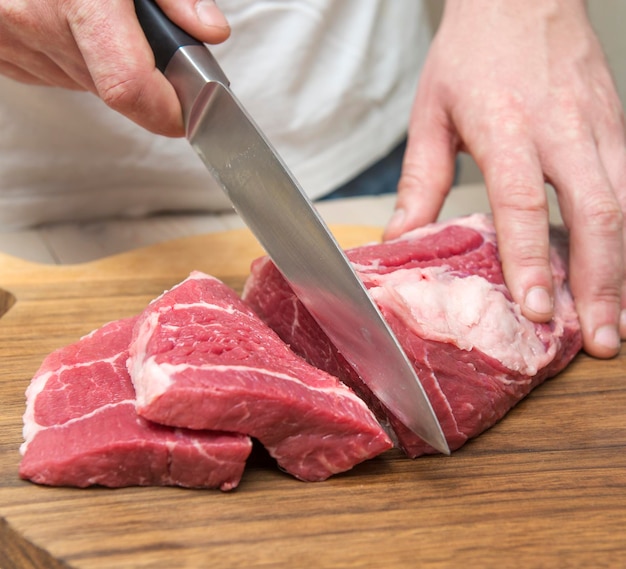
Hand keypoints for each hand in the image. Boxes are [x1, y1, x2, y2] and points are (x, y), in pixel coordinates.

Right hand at [0, 0, 228, 135]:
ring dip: (109, 65)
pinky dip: (78, 58)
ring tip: (103, 18)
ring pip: (89, 85)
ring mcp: (14, 43)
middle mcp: (36, 24)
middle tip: (149, 39)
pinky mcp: (5, 53)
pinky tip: (74, 23)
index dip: (169, 111)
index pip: (130, 88)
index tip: (191, 113)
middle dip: (145, 77)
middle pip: (116, 90)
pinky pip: (58, 73)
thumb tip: (210, 31)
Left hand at [384, 0, 625, 357]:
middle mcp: (561, 129)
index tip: (536, 307)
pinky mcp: (617, 126)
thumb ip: (421, 179)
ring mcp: (599, 127)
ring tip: (616, 324)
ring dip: (623, 271)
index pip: (521, 201)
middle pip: (597, 213)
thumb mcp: (432, 112)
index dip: (530, 258)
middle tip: (598, 339)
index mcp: (506, 126)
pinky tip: (623, 275)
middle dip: (600, 283)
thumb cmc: (472, 53)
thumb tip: (401, 238)